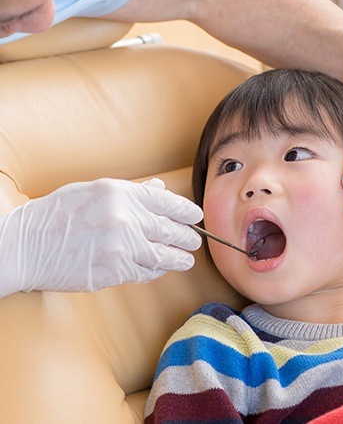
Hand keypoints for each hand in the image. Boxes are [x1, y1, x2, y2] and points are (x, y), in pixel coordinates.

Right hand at [0, 178, 202, 297]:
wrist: (25, 246)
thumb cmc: (58, 215)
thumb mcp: (94, 191)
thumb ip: (132, 192)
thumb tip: (161, 190)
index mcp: (120, 193)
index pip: (166, 202)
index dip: (186, 211)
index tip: (196, 216)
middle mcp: (124, 218)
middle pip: (169, 230)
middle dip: (187, 237)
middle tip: (195, 241)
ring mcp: (120, 246)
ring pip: (162, 255)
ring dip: (179, 258)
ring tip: (187, 260)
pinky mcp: (114, 271)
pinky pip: (145, 272)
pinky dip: (155, 271)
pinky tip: (159, 269)